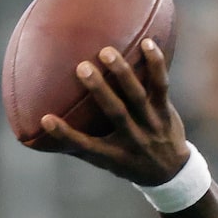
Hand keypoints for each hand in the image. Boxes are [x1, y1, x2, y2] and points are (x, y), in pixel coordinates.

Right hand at [36, 40, 189, 186]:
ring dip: (122, 74)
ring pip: (137, 97)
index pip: (86, 147)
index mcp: (114, 156)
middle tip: (82, 68)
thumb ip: (81, 147)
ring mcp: (151, 125)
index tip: (46, 119)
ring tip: (107, 52)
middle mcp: (133, 140)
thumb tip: (45, 131)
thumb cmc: (128, 162)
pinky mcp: (165, 112)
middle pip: (115, 114)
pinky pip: (161, 86)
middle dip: (100, 91)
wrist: (171, 174)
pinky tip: (147, 42)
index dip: (66, 135)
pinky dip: (156, 65)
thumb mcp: (107, 162)